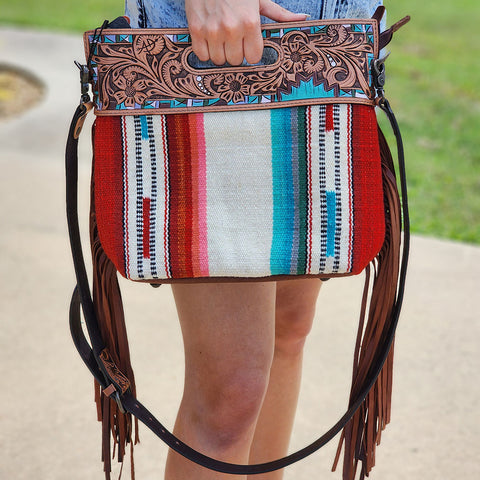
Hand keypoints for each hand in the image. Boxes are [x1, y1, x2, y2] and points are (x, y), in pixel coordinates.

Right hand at [185, 0, 308, 65]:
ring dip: (219, 52)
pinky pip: (202, 55)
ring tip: (220, 36)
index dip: (250, 51)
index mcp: (250, 22)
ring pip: (218, 60)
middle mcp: (232, 29)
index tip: (247, 43)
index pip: (253, 58)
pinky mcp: (196, 30)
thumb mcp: (260, 0)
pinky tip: (208, 37)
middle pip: (235, 61)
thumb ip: (279, 15)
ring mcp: (212, 30)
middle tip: (232, 38)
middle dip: (235, 52)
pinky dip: (204, 50)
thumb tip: (303, 19)